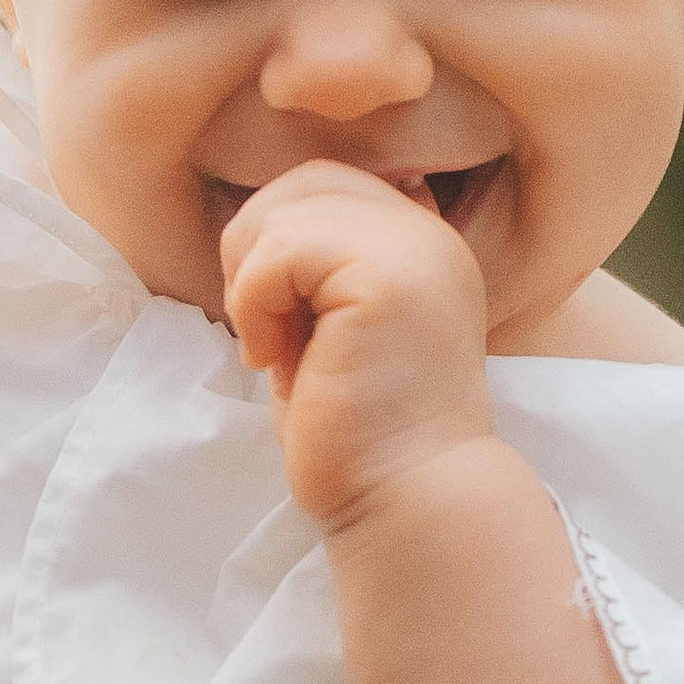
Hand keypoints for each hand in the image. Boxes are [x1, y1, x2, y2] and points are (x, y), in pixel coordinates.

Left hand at [219, 160, 495, 529]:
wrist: (404, 501)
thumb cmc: (357, 434)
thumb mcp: (330, 326)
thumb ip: (313, 266)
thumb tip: (258, 222)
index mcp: (420, 245)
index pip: (329, 186)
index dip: (280, 242)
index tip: (284, 322)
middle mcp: (430, 235)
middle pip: (306, 182)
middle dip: (258, 248)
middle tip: (264, 329)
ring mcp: (416, 250)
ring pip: (290, 208)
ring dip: (253, 280)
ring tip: (272, 345)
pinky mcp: (389, 279)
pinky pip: (283, 247)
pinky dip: (254, 300)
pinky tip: (272, 359)